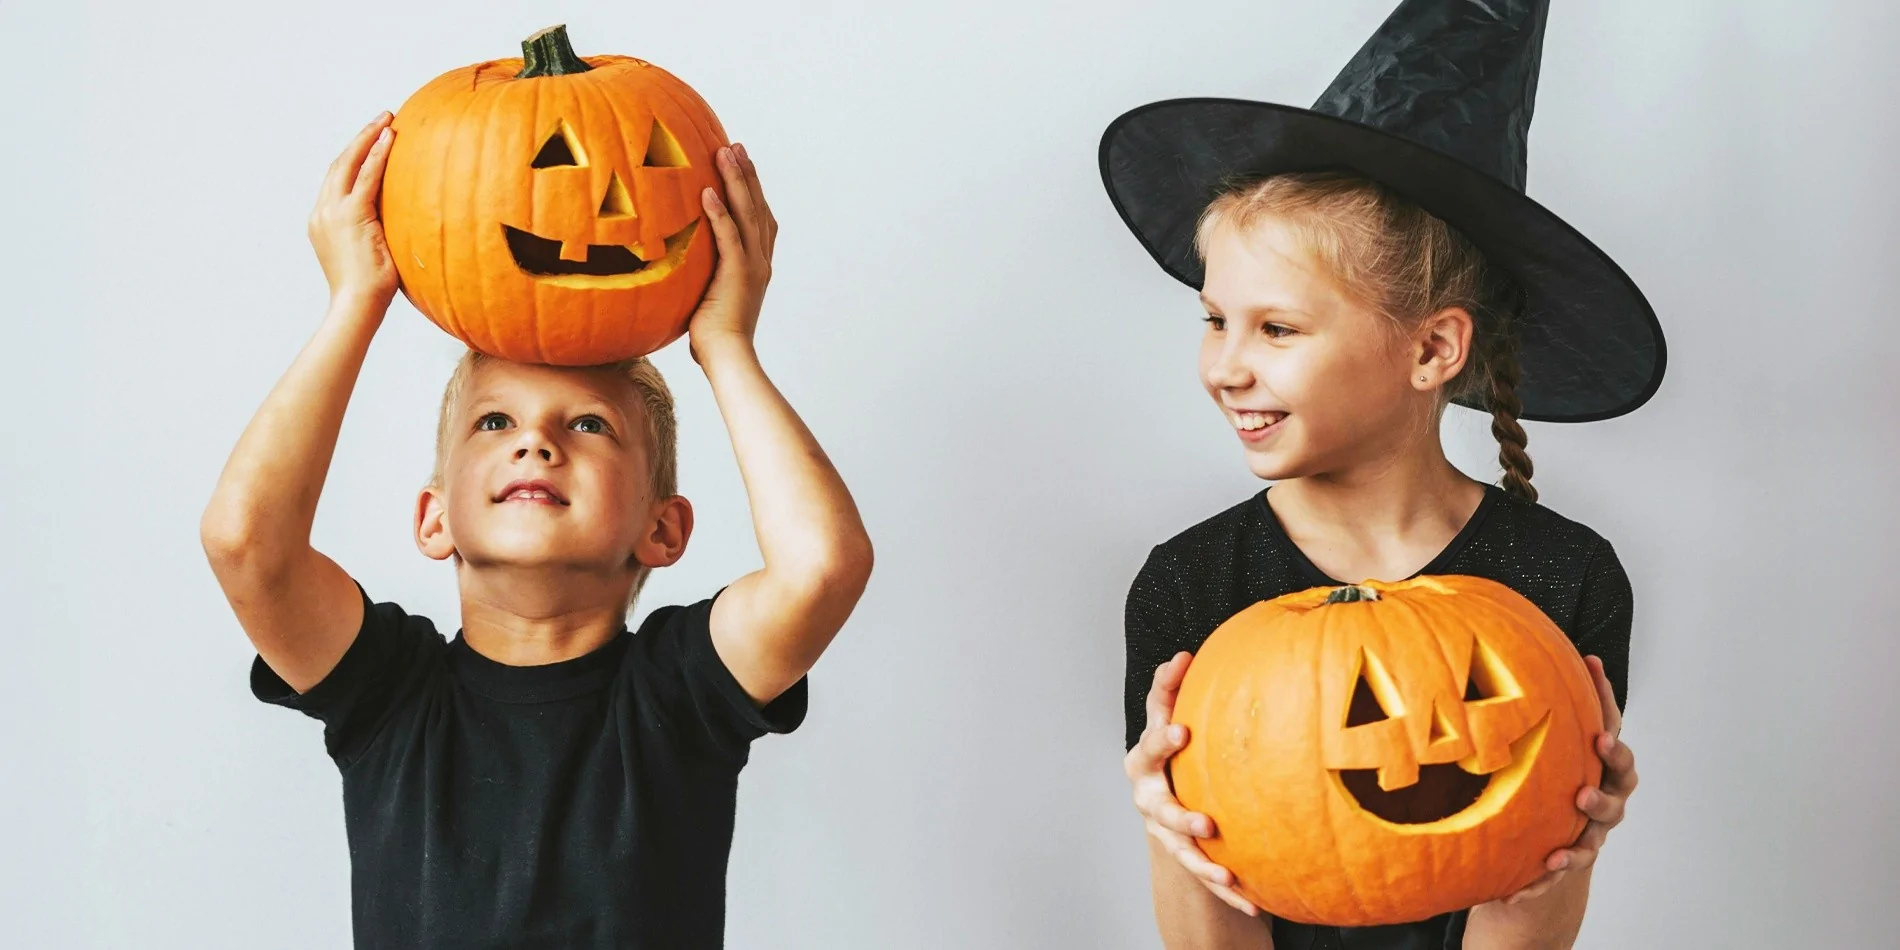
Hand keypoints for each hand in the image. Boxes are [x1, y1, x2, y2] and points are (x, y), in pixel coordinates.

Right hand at [308, 112, 397, 307]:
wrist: (357, 306)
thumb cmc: (369, 292)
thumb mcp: (370, 254)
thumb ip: (377, 232)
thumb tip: (405, 224)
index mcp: (323, 221)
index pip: (338, 179)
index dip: (354, 156)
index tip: (373, 139)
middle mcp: (322, 212)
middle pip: (340, 164)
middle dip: (361, 138)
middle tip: (382, 118)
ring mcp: (332, 212)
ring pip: (349, 164)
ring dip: (369, 138)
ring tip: (388, 120)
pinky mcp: (349, 215)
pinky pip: (365, 177)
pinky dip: (378, 156)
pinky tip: (391, 139)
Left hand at [688, 143, 776, 365]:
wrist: (728, 358)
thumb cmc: (714, 340)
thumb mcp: (706, 300)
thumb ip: (701, 280)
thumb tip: (676, 271)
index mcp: (756, 266)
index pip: (758, 220)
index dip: (751, 190)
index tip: (740, 165)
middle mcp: (760, 261)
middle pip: (757, 208)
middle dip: (747, 175)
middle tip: (736, 146)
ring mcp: (752, 266)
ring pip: (748, 213)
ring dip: (737, 181)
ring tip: (725, 152)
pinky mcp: (738, 274)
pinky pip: (729, 236)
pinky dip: (720, 212)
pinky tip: (708, 190)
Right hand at [1126, 652, 1259, 916]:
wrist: (1172, 803)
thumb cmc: (1178, 750)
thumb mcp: (1174, 720)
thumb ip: (1174, 690)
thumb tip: (1187, 651)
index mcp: (1147, 757)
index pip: (1151, 742)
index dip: (1162, 738)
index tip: (1182, 733)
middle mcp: (1149, 795)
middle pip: (1157, 805)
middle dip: (1176, 814)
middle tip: (1202, 820)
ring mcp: (1162, 830)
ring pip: (1177, 847)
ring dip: (1199, 859)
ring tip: (1222, 867)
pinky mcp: (1184, 857)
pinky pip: (1204, 876)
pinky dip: (1226, 889)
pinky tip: (1252, 900)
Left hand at [1500, 655, 1636, 904]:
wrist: (1541, 855)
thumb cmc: (1539, 789)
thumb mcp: (1532, 753)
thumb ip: (1522, 714)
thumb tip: (1488, 643)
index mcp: (1593, 760)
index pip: (1604, 721)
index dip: (1601, 692)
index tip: (1590, 663)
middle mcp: (1603, 791)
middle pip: (1622, 772)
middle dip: (1614, 756)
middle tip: (1600, 743)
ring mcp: (1594, 827)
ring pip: (1606, 818)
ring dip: (1597, 807)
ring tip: (1580, 800)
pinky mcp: (1573, 857)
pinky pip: (1571, 862)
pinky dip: (1557, 867)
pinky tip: (1543, 866)